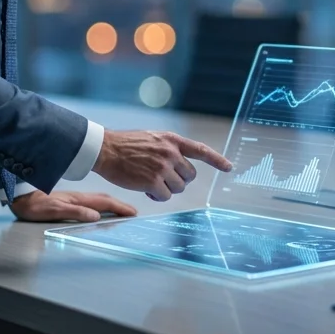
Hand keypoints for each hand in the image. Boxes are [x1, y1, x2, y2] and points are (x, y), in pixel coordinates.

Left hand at [8, 190, 136, 222]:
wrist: (19, 196)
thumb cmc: (34, 205)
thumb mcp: (53, 210)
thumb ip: (74, 212)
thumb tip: (95, 216)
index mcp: (77, 198)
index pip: (104, 202)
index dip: (119, 207)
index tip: (132, 213)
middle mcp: (78, 197)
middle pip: (104, 199)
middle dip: (120, 205)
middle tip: (133, 212)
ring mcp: (73, 198)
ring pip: (98, 200)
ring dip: (112, 205)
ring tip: (122, 210)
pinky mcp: (68, 201)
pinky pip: (91, 202)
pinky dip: (101, 206)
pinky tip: (100, 210)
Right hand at [93, 130, 232, 200]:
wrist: (106, 149)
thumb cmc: (125, 144)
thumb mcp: (152, 137)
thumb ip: (168, 148)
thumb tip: (179, 164)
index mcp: (171, 140)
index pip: (201, 150)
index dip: (217, 160)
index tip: (228, 167)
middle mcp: (170, 153)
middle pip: (190, 176)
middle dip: (179, 180)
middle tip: (163, 179)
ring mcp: (162, 167)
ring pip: (178, 188)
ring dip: (167, 189)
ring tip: (150, 182)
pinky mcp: (152, 181)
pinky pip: (164, 196)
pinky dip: (157, 196)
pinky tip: (146, 189)